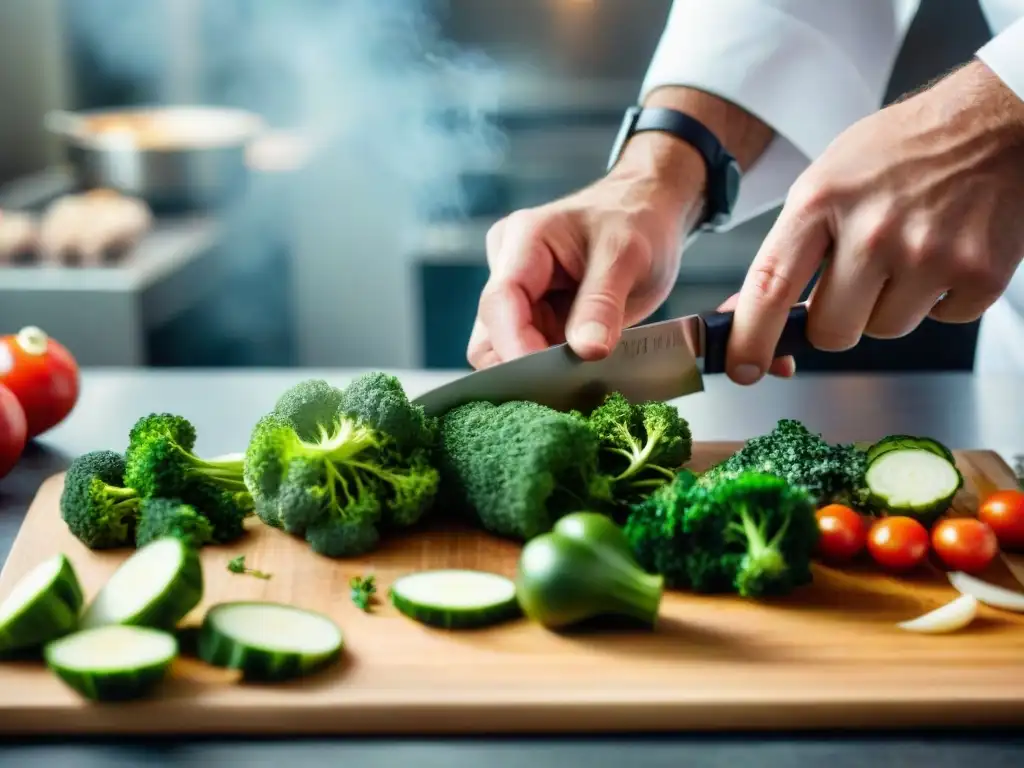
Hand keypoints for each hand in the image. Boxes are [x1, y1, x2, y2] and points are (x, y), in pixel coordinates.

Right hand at [468, 133, 699, 368]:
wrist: (648, 211)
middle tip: (565, 387)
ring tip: (576, 380)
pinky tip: (576, 374)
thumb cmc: (637, 221)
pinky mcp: (532, 314)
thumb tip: (586, 352)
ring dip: (535, 372)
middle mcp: (508, 265)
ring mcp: (518, 293)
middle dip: (521, 365)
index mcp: (524, 239)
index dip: (515, 346)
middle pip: (491, 332)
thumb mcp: (627, 257)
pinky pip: (526, 351)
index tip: (546, 379)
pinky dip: (547, 370)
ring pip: (503, 348)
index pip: (500, 302)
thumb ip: (602, 304)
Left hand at [725, 59, 1023, 384]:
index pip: (770, 287)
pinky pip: (940, 321)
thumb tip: (740, 314)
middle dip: (835, 320)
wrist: (995, 121)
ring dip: (889, 305)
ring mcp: (928, 254)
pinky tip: (945, 253)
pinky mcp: (980, 274)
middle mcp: (873, 230)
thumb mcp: (826, 184)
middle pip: (829, 332)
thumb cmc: (901, 152)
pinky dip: (939, 298)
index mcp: (821, 202)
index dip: (749, 339)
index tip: (743, 368)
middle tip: (854, 281)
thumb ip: (786, 251)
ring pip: (884, 330)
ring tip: (908, 251)